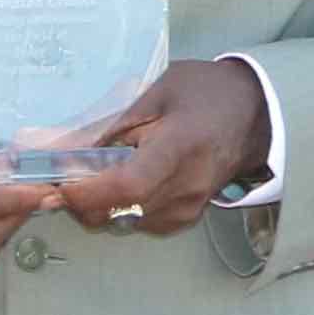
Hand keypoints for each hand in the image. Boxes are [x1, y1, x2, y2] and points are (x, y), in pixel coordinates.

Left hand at [39, 56, 271, 237]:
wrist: (256, 113)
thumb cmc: (205, 93)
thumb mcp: (156, 91)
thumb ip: (109, 122)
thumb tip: (61, 148)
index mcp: (180, 147)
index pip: (128, 186)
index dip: (85, 192)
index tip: (57, 182)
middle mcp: (186, 186)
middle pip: (117, 212)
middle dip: (80, 200)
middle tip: (62, 176)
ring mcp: (189, 206)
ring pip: (123, 222)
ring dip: (97, 205)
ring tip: (93, 173)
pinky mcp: (187, 217)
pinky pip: (139, 223)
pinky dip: (119, 208)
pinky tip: (120, 182)